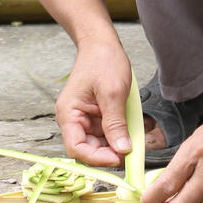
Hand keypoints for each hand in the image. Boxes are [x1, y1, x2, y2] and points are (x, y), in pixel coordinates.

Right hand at [56, 43, 133, 167]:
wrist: (102, 43)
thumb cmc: (102, 60)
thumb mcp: (113, 92)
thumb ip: (116, 123)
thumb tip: (121, 150)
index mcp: (69, 114)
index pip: (76, 148)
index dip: (97, 158)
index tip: (118, 159)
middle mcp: (73, 119)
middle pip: (88, 149)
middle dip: (109, 152)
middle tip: (130, 153)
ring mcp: (85, 118)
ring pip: (99, 143)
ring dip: (115, 144)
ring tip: (134, 140)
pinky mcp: (96, 115)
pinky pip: (106, 132)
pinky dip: (119, 134)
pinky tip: (131, 131)